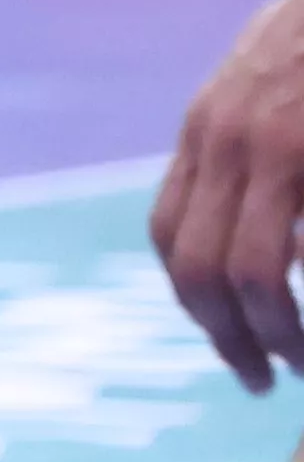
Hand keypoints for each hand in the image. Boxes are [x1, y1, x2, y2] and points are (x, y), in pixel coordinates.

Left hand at [166, 0, 303, 390]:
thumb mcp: (269, 82)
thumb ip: (248, 142)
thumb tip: (260, 219)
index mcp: (210, 126)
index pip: (171, 233)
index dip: (194, 298)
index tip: (227, 339)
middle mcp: (228, 137)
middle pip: (195, 266)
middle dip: (225, 337)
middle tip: (260, 379)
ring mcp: (277, 146)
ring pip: (249, 273)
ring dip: (274, 333)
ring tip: (302, 365)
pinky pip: (294, 254)